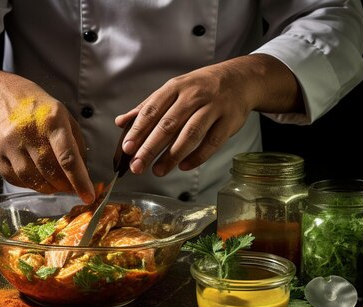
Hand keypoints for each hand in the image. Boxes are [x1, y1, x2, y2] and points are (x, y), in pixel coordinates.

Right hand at [0, 57, 94, 202]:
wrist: (4, 99)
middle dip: (63, 185)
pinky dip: (30, 184)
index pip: (68, 158)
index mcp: (53, 120)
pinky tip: (37, 179)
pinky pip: (15, 179)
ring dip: (48, 188)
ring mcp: (9, 143)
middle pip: (49, 171)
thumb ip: (77, 147)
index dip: (79, 181)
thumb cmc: (41, 112)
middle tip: (70, 188)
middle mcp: (29, 131)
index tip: (88, 197)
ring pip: (31, 179)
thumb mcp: (66, 119)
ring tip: (55, 185)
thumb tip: (84, 178)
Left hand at [115, 54, 302, 175]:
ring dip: (172, 156)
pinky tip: (183, 167)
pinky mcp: (230, 121)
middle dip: (150, 147)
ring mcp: (213, 108)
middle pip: (168, 125)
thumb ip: (147, 107)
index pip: (152, 110)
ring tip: (158, 171)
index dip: (138, 130)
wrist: (241, 79)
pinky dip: (197, 156)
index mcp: (175, 87)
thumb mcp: (173, 90)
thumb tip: (120, 122)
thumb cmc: (200, 87)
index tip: (127, 148)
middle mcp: (193, 96)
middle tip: (137, 166)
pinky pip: (212, 142)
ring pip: (190, 134)